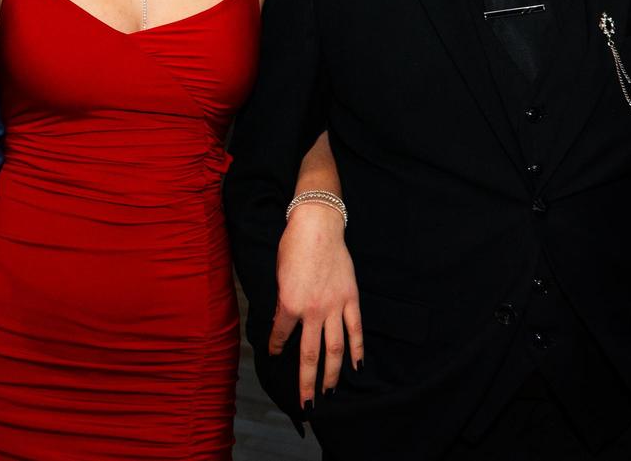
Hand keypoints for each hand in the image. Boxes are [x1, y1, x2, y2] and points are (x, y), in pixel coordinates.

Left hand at [269, 200, 362, 407]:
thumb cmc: (293, 246)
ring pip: (334, 349)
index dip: (275, 347)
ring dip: (332, 374)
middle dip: (306, 382)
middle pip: (309, 355)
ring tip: (329, 393)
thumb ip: (283, 302)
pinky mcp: (350, 299)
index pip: (280, 335)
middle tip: (305, 404)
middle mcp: (313, 311)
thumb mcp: (279, 276)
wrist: (318, 226)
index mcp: (290, 304)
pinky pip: (355, 330)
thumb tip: (284, 322)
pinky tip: (356, 367)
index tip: (274, 354)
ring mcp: (334, 307)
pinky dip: (356, 350)